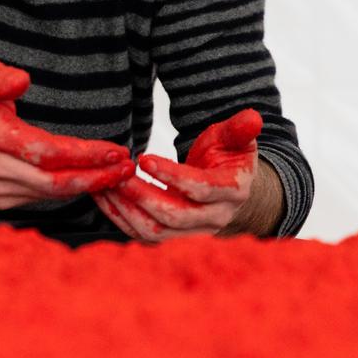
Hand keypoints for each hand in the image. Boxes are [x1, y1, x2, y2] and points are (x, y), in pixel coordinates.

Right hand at [0, 57, 134, 209]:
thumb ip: (0, 76)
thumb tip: (23, 81)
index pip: (46, 152)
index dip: (84, 154)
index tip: (116, 150)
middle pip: (54, 182)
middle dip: (96, 177)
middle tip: (127, 167)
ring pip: (51, 194)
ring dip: (88, 185)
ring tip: (119, 171)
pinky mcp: (1, 201)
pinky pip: (43, 197)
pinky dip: (70, 189)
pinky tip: (93, 177)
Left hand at [92, 108, 260, 241]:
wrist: (225, 187)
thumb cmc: (226, 156)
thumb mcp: (234, 138)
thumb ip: (240, 129)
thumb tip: (253, 117)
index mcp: (232, 191)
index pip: (201, 189)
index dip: (172, 176)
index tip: (143, 158)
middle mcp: (215, 219)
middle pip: (174, 216)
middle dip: (142, 195)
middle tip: (118, 174)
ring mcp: (194, 234)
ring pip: (156, 232)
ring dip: (126, 210)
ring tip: (106, 184)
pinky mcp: (173, 240)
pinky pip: (142, 236)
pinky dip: (120, 219)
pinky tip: (103, 197)